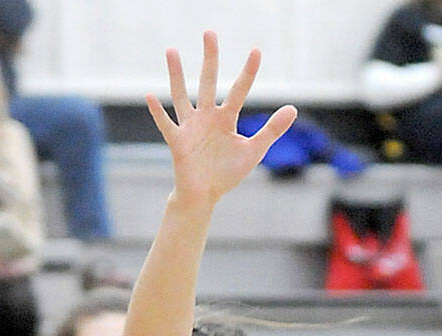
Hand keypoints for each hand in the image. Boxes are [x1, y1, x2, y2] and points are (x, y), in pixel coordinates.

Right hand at [146, 34, 296, 207]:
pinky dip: (158, 112)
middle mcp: (207, 117)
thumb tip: (293, 109)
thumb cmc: (226, 172)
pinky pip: (166, 124)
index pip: (239, 90)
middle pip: (208, 82)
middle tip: (210, 33)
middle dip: (210, 59)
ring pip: (182, 96)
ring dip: (177, 75)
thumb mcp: (253, 151)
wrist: (204, 196)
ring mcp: (190, 127)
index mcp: (226, 118)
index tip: (256, 51)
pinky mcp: (178, 142)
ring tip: (172, 51)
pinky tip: (149, 96)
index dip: (248, 73)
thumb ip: (272, 130)